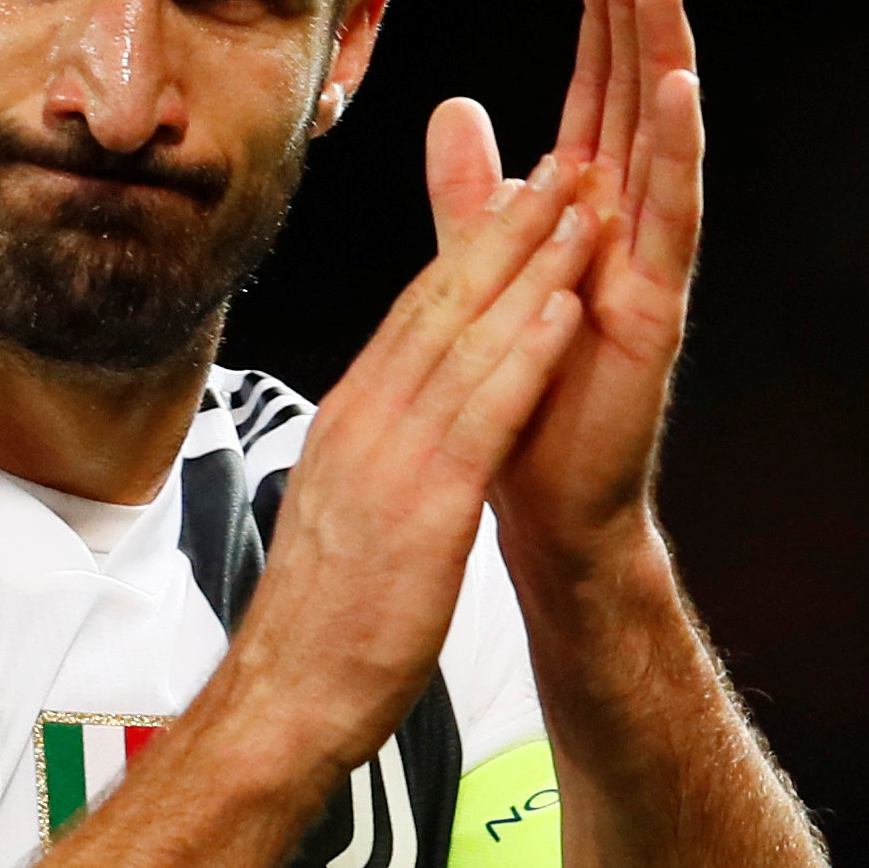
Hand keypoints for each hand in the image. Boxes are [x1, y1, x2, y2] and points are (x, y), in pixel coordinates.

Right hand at [231, 168, 595, 765]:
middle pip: (442, 305)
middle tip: (561, 167)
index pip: (414, 318)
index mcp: (346, 424)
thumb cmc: (318, 625)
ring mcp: (391, 459)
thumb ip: (369, 456)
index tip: (514, 201)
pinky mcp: (425, 506)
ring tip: (583, 208)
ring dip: (533, 268)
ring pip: (470, 340)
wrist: (284, 700)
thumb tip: (390, 427)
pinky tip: (567, 309)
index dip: (470, 253)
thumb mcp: (339, 512)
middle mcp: (364, 423)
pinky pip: (486, 412)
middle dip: (508, 230)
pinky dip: (528, 353)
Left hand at [424, 0, 702, 576]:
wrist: (540, 500)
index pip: (593, 91)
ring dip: (664, 57)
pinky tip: (677, 89)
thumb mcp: (480, 272)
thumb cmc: (521, 395)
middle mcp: (623, 222)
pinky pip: (672, 216)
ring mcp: (647, 261)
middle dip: (635, 12)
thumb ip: (472, 195)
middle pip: (632, 96)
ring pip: (661, 140)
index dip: (599, 17)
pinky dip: (675, 150)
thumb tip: (457, 108)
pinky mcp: (656, 306)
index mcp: (582, 209)